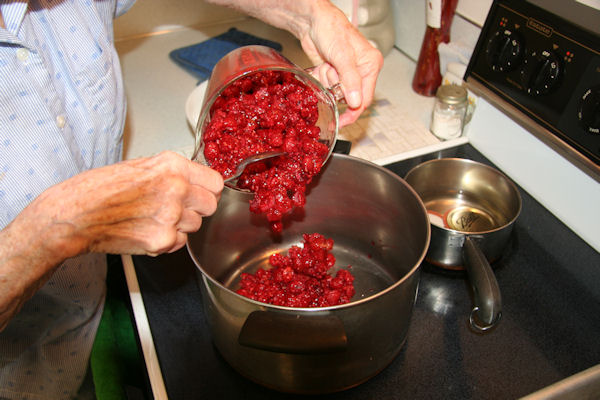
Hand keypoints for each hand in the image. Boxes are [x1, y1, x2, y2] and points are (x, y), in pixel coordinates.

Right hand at [0, 151, 222, 328]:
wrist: (76, 215)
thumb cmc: (100, 188)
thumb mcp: (141, 165)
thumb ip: (173, 172)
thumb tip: (195, 180)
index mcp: (172, 166)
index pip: (214, 182)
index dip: (207, 190)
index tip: (201, 193)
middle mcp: (176, 189)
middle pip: (210, 206)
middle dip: (197, 208)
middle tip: (177, 208)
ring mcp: (171, 216)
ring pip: (195, 225)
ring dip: (180, 225)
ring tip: (154, 218)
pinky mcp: (163, 241)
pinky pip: (180, 243)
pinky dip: (168, 241)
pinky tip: (147, 230)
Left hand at [299, 1, 383, 126]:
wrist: (312, 21)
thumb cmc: (332, 30)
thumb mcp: (342, 56)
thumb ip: (350, 80)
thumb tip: (355, 102)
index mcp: (371, 66)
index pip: (365, 98)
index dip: (353, 113)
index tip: (342, 123)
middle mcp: (361, 71)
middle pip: (348, 96)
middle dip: (335, 89)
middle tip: (330, 72)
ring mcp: (346, 72)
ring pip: (335, 92)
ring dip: (326, 81)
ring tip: (326, 64)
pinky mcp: (333, 72)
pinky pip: (327, 86)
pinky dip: (321, 78)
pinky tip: (322, 65)